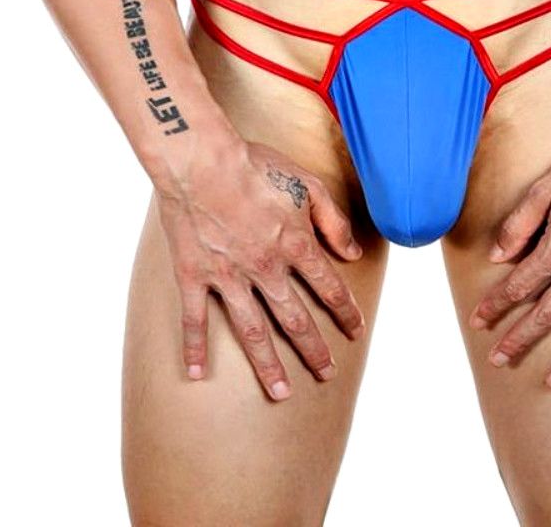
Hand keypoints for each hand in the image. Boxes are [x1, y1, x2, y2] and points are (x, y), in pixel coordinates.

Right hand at [156, 139, 365, 400]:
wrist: (201, 160)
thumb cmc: (255, 165)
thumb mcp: (308, 184)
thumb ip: (333, 221)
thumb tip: (352, 253)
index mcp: (295, 245)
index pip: (329, 288)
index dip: (346, 311)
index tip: (356, 331)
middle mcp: (266, 268)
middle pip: (296, 319)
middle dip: (314, 349)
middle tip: (326, 373)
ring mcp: (228, 275)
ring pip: (252, 330)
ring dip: (268, 364)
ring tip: (280, 392)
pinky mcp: (194, 275)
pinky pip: (195, 318)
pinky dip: (194, 348)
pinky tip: (197, 375)